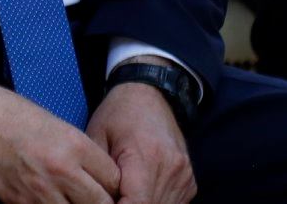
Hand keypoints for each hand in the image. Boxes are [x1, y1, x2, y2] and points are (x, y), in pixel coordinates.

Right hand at [0, 85, 120, 203]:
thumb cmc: (14, 116)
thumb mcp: (58, 127)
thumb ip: (82, 156)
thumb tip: (99, 181)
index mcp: (75, 145)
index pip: (116, 181)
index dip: (115, 188)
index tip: (108, 189)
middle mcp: (62, 170)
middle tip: (93, 198)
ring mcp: (40, 190)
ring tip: (71, 199)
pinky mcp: (19, 202)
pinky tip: (50, 200)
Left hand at [87, 78, 195, 203]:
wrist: (150, 94)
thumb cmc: (117, 113)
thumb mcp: (96, 136)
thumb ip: (99, 172)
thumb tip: (97, 197)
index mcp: (145, 157)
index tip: (103, 202)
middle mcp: (171, 170)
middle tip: (109, 197)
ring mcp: (184, 176)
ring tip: (123, 192)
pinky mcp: (190, 181)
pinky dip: (156, 203)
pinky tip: (139, 191)